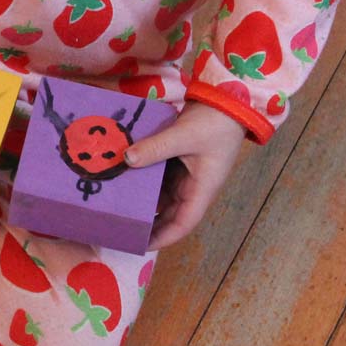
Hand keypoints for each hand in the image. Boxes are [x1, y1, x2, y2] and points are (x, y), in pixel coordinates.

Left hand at [122, 101, 246, 249]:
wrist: (227, 100)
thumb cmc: (214, 124)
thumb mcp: (183, 136)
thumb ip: (155, 148)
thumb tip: (126, 159)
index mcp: (202, 190)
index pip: (182, 224)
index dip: (162, 238)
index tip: (139, 245)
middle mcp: (194, 188)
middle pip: (169, 215)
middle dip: (148, 225)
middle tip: (120, 229)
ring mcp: (187, 175)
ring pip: (162, 196)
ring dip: (144, 203)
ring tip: (118, 208)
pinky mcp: (179, 161)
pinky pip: (160, 178)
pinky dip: (146, 181)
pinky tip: (126, 180)